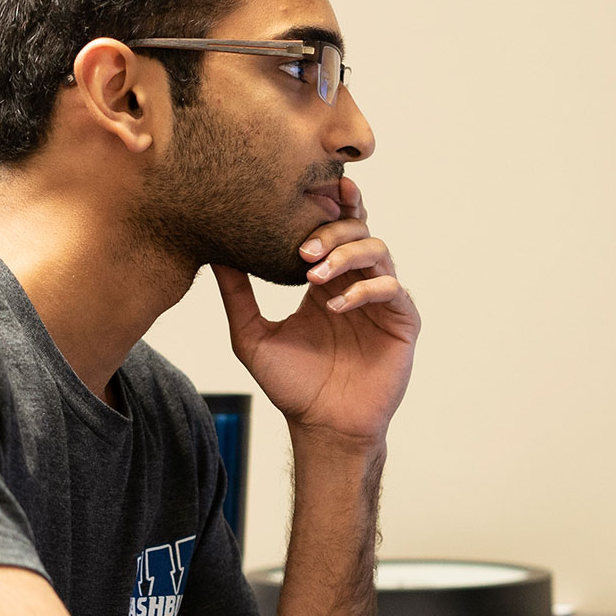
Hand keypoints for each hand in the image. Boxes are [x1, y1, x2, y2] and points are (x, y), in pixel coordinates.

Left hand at [214, 177, 420, 452]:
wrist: (322, 425)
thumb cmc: (292, 385)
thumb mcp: (252, 336)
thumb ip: (237, 296)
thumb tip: (213, 255)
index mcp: (326, 281)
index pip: (335, 231)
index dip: (332, 206)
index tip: (317, 189)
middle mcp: (356, 283)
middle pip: (358, 231)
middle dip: (331, 232)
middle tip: (302, 251)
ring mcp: (381, 301)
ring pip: (378, 251)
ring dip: (346, 255)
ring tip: (314, 276)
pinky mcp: (402, 321)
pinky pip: (391, 289)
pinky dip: (364, 290)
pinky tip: (336, 306)